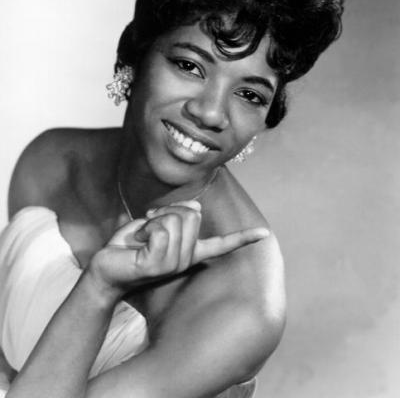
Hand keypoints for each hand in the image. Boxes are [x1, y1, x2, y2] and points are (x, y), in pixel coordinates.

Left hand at [88, 200, 267, 301]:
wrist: (105, 269)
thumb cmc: (130, 247)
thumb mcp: (154, 224)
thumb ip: (175, 215)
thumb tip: (196, 207)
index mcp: (189, 251)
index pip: (221, 245)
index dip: (243, 238)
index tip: (265, 233)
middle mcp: (186, 259)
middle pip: (191, 214)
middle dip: (167, 211)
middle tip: (150, 226)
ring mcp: (173, 264)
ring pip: (175, 220)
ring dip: (152, 221)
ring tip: (142, 238)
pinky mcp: (158, 265)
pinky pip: (160, 229)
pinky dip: (144, 227)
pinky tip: (136, 244)